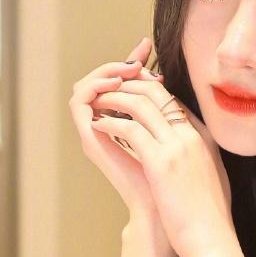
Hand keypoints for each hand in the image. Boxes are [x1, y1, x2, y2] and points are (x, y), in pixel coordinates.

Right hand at [69, 37, 168, 216]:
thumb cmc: (176, 179)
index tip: (148, 47)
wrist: (165, 209)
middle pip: (101, 82)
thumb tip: (172, 81)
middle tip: (139, 58)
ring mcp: (96, 133)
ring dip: (106, 71)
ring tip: (129, 67)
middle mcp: (107, 126)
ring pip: (85, 86)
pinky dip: (95, 85)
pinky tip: (117, 80)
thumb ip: (170, 109)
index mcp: (125, 123)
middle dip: (119, 63)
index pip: (121, 84)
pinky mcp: (90, 139)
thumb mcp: (175, 132)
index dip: (132, 62)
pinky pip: (80, 101)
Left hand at [89, 71, 235, 256]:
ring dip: (113, 99)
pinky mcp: (161, 161)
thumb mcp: (213, 176)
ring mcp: (178, 145)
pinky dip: (110, 122)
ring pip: (140, 103)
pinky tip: (98, 125)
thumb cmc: (210, 217)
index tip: (127, 95)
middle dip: (128, 86)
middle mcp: (193, 134)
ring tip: (96, 103)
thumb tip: (191, 154)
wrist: (212, 240)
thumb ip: (201, 157)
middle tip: (107, 90)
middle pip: (156, 92)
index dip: (147, 91)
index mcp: (205, 137)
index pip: (173, 100)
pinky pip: (130, 128)